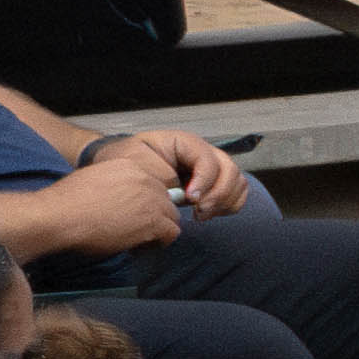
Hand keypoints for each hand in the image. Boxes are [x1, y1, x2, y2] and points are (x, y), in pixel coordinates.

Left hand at [118, 125, 251, 216]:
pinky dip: (229, 205)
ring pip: (237, 181)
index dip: (204, 181)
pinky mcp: (215, 182)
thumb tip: (182, 193)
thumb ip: (160, 175)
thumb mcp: (135, 164)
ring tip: (201, 215)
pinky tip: (208, 212)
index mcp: (184, 142)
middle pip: (229, 170)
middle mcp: (203, 152)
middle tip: (199, 213)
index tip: (190, 200)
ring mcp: (212, 167)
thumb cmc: (125, 163)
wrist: (120, 167)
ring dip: (224, 202)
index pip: (208, 159)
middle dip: (218, 195)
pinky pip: (237, 192)